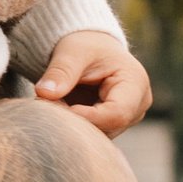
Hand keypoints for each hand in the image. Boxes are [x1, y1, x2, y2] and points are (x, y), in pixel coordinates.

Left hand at [31, 31, 152, 136]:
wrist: (91, 48)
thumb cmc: (86, 46)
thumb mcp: (72, 52)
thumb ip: (61, 72)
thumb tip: (44, 93)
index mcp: (135, 84)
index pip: (117, 113)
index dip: (87, 117)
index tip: (57, 108)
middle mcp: (137, 106)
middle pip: (108, 127)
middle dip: (75, 120)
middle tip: (45, 103)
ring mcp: (126, 119)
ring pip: (99, 135)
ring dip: (73, 124)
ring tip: (51, 103)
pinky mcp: (112, 126)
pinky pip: (92, 135)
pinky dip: (73, 126)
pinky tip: (58, 110)